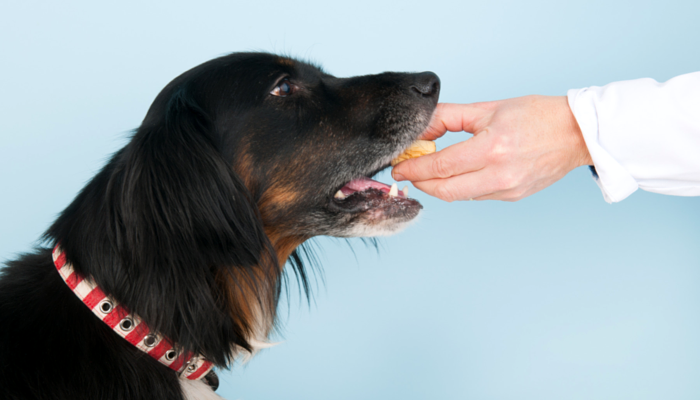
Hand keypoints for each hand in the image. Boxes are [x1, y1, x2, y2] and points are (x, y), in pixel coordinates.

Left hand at [392, 96, 592, 201]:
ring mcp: (507, 190)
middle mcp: (499, 175)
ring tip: (428, 171)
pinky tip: (457, 174)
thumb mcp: (488, 109)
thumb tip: (421, 129)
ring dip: (439, 186)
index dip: (415, 169)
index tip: (399, 167)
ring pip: (459, 195)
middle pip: (445, 190)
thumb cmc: (535, 115)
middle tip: (407, 173)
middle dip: (421, 182)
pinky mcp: (513, 197)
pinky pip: (477, 195)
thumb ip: (449, 118)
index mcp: (492, 149)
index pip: (441, 166)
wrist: (576, 133)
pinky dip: (460, 187)